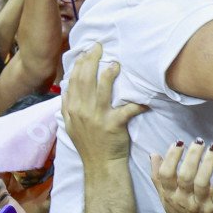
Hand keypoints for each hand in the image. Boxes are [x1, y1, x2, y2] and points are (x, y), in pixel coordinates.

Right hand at [62, 43, 148, 163]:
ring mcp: (98, 117)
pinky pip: (128, 109)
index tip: (87, 50)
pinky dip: (138, 103)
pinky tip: (144, 98)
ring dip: (109, 73)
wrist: (100, 166)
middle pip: (86, 78)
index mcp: (72, 108)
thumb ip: (68, 105)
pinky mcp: (114, 125)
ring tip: (116, 63)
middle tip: (100, 46)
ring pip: (102, 88)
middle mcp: (82, 110)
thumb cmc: (88, 144)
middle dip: (92, 59)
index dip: (80, 62)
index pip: (74, 79)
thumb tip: (67, 85)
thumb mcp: (70, 124)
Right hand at [152, 139, 212, 212]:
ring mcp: (202, 204)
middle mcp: (184, 200)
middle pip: (185, 175)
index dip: (171, 157)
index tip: (178, 143)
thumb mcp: (166, 199)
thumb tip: (154, 154)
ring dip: (208, 162)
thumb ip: (158, 177)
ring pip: (203, 181)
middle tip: (198, 141)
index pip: (165, 175)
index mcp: (170, 196)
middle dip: (192, 156)